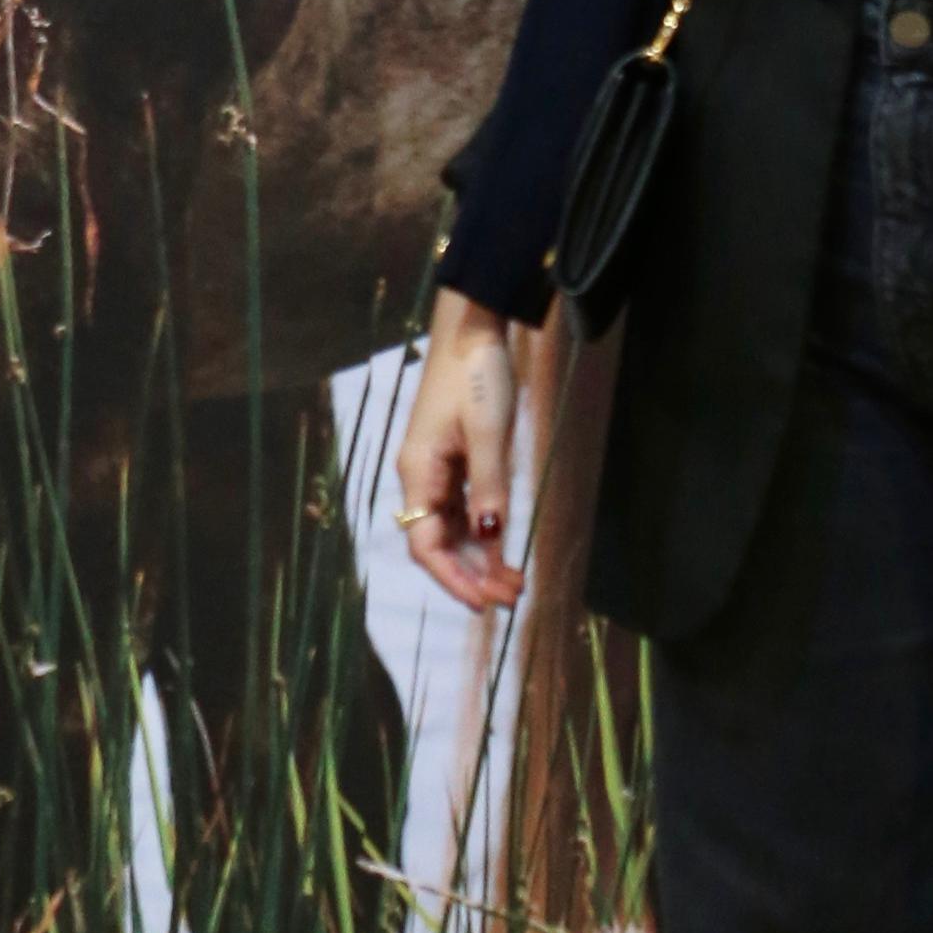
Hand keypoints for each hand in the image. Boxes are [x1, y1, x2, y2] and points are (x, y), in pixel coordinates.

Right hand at [393, 290, 525, 608]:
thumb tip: (490, 538)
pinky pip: (463, 509)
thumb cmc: (476, 376)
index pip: (427, 545)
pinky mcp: (453, 461)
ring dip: (480, 559)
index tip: (485, 602)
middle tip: (511, 598)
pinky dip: (483, 533)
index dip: (453, 578)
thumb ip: (489, 486)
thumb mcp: (487, 432)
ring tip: (514, 582)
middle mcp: (421, 477)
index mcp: (419, 472)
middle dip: (471, 575)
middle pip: (438, 543)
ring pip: (453, 530)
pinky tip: (504, 548)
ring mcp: (436, 470)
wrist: (473, 331)